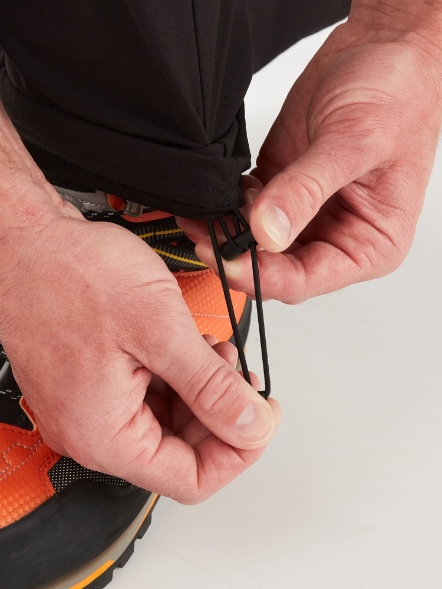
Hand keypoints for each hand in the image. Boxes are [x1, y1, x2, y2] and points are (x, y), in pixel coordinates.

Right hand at [0, 182, 279, 503]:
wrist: (27, 241)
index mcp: (105, 434)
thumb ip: (211, 387)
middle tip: (238, 375)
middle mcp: (92, 429)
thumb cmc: (71, 274)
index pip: (192, 480)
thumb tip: (250, 426)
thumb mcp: (160, 330)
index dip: (239, 452)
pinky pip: (148, 396)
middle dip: (221, 415)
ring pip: (168, 423)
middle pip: (181, 453)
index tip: (261, 417)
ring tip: (213, 351)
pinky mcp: (94, 382)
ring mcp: (91, 406)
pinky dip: (177, 377)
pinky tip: (187, 347)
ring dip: (201, 393)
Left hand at [179, 14, 441, 302]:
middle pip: (276, 268)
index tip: (228, 258)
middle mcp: (336, 235)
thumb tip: (267, 231)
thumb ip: (307, 189)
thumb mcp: (355, 143)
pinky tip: (213, 197)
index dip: (263, 275)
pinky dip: (226, 208)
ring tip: (201, 217)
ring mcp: (305, 213)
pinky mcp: (282, 187)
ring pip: (255, 243)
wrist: (386, 46)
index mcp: (368, 244)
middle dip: (238, 257)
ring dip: (226, 234)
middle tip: (206, 239)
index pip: (306, 280)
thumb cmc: (399, 94)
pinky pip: (246, 210)